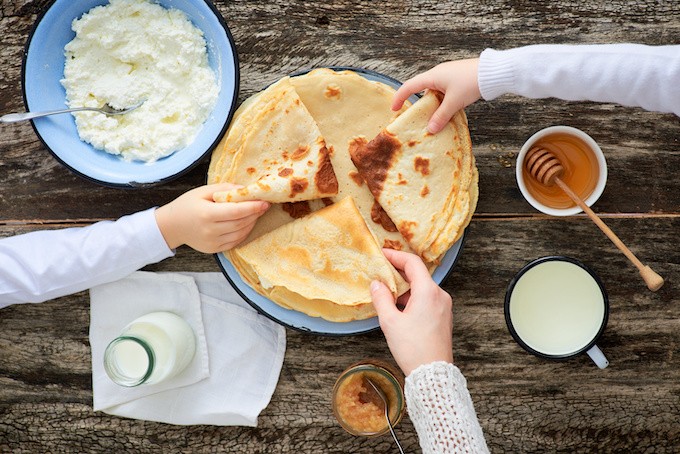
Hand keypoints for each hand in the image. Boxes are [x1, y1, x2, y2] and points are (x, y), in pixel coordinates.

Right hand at [155, 183, 269, 252]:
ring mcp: (213, 242)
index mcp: (207, 214)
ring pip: (241, 233)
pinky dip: (244, 232)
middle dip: (255, 214)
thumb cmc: (187, 205)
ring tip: (256, 213)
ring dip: (252, 223)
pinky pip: (235, 242)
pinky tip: (246, 223)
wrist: (172, 225)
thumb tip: (245, 189)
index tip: (265, 202)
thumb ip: (225, 189)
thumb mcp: (203, 191)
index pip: (237, 212)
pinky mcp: (214, 250)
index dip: (253, 207)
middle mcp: (210, 231)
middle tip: (264, 205)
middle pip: (241, 223)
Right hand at [370, 249, 453, 375]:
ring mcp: (443, 306)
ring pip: (422, 288)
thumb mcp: (390, 322)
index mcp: (428, 291)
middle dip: (398, 272)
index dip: (396, 256)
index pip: (412, 263)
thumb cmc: (412, 348)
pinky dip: (412, 298)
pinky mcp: (443, 316)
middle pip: (418, 274)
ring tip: (386, 293)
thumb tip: (377, 284)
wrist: (433, 374)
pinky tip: (398, 307)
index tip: (382, 254)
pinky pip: (427, 299)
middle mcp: (440, 295)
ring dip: (404, 287)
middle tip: (381, 272)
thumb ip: (381, 298)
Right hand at [392, 58, 480, 133]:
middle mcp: (438, 74)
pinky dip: (442, 102)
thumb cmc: (472, 82)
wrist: (493, 72)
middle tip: (415, 118)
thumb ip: (441, 116)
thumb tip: (430, 129)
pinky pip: (444, 92)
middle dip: (418, 105)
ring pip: (434, 92)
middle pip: (421, 90)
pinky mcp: (457, 79)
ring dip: (432, 105)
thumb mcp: (454, 102)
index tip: (394, 108)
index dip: (400, 97)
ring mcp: (448, 76)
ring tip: (434, 119)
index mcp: (433, 76)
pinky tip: (447, 112)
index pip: (410, 86)